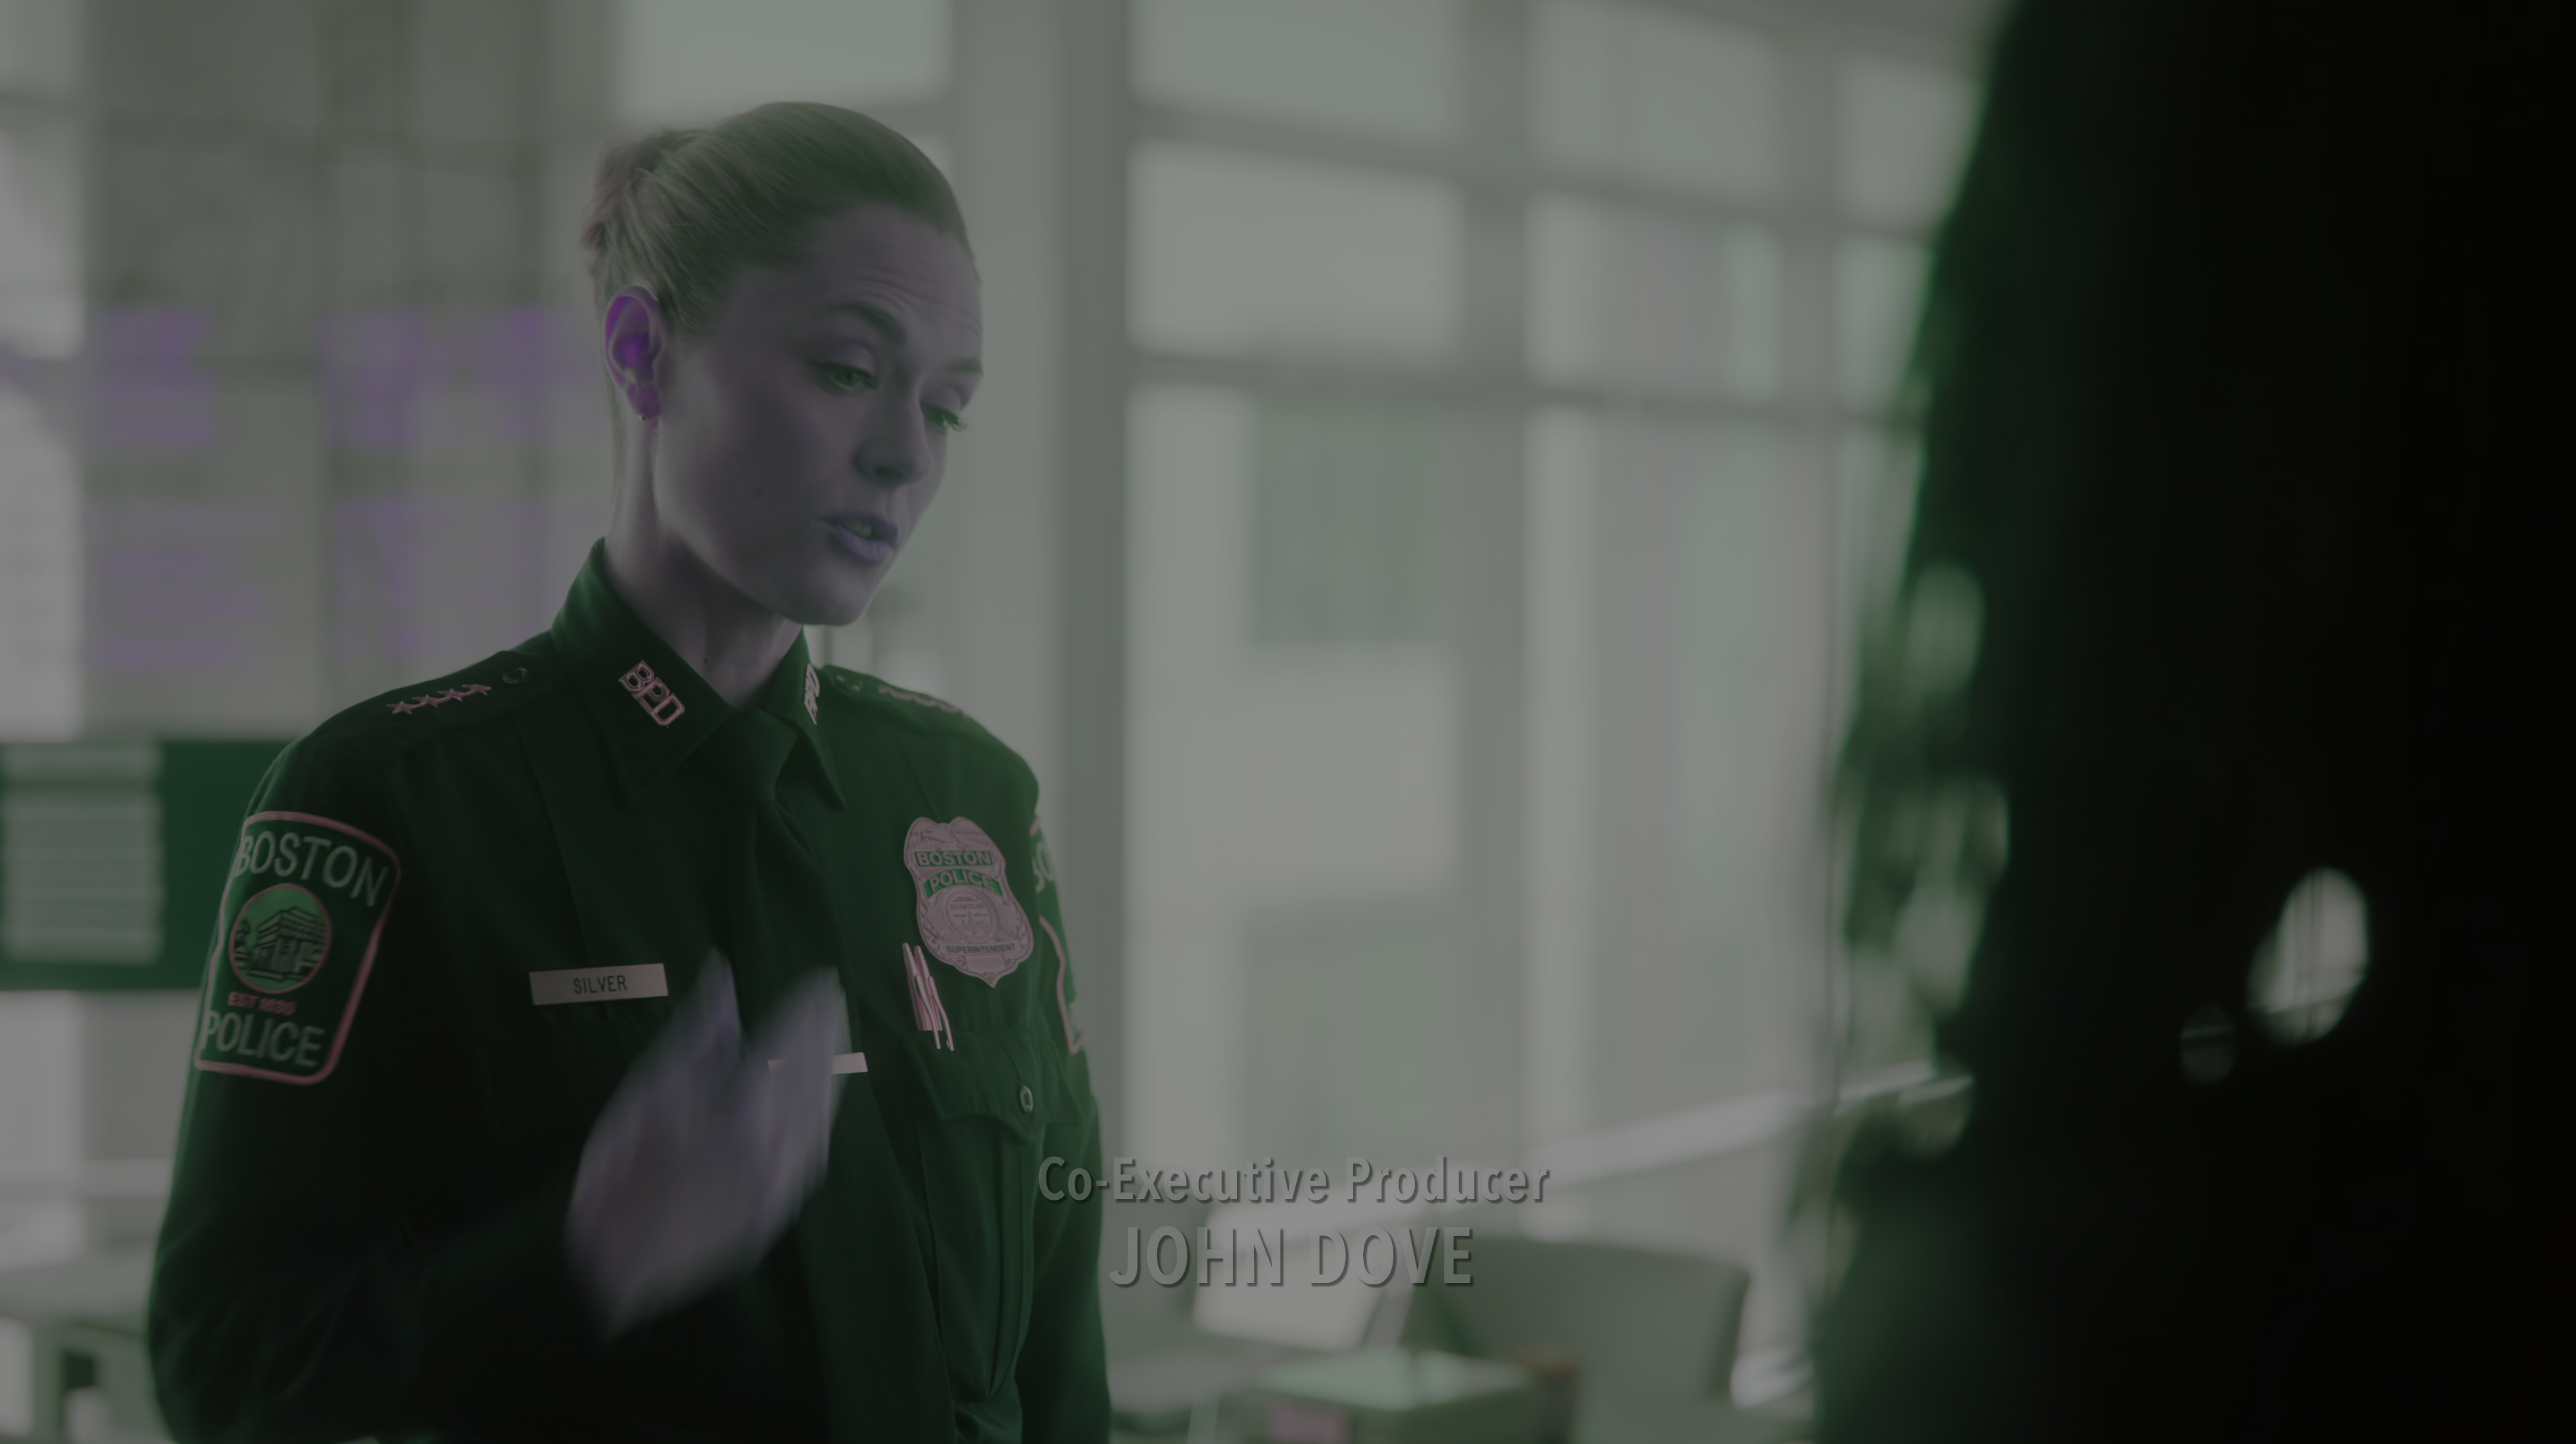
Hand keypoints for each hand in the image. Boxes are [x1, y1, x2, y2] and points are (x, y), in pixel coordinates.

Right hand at [564, 954, 847, 1335]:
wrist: (602, 1265)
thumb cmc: (614, 1172)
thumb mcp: (646, 1092)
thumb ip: (696, 1033)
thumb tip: (722, 972)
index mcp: (738, 1120)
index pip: (788, 1051)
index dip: (805, 1012)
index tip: (820, 980)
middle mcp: (772, 1157)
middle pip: (809, 1084)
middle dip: (822, 1037)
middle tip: (832, 997)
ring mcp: (777, 1191)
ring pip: (817, 1122)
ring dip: (827, 1075)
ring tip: (831, 1037)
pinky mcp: (774, 1215)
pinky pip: (811, 1158)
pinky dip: (819, 1120)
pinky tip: (819, 1099)